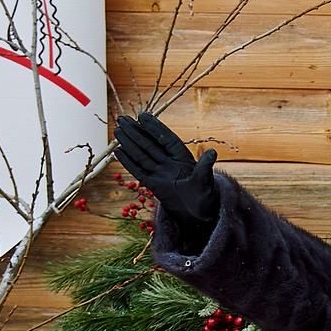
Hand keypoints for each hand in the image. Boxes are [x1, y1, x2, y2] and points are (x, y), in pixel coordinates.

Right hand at [113, 110, 219, 231]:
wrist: (200, 215)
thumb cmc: (206, 197)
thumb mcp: (205, 181)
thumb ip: (205, 167)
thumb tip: (212, 152)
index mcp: (183, 158)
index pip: (166, 139)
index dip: (155, 128)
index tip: (142, 115)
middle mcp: (170, 163)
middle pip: (150, 144)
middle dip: (136, 132)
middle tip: (122, 119)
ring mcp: (161, 173)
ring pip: (142, 155)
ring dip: (129, 143)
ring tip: (117, 130)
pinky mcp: (154, 185)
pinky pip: (139, 171)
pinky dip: (128, 162)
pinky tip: (118, 151)